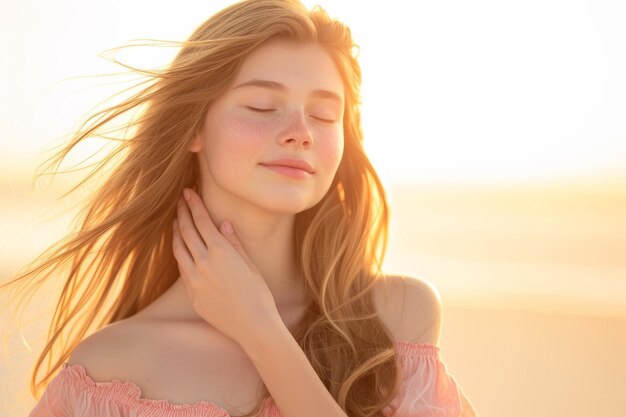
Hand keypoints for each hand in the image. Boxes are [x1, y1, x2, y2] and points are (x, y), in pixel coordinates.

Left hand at [172, 188, 280, 345]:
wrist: (252, 325)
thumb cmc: (258, 294)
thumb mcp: (250, 264)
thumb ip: (233, 243)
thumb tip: (222, 224)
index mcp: (221, 251)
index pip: (202, 221)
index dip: (193, 204)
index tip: (188, 192)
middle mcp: (204, 262)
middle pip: (186, 231)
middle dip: (182, 212)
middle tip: (179, 200)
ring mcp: (194, 279)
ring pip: (179, 249)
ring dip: (176, 232)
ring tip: (176, 221)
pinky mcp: (191, 293)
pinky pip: (181, 268)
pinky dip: (180, 253)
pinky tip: (181, 248)